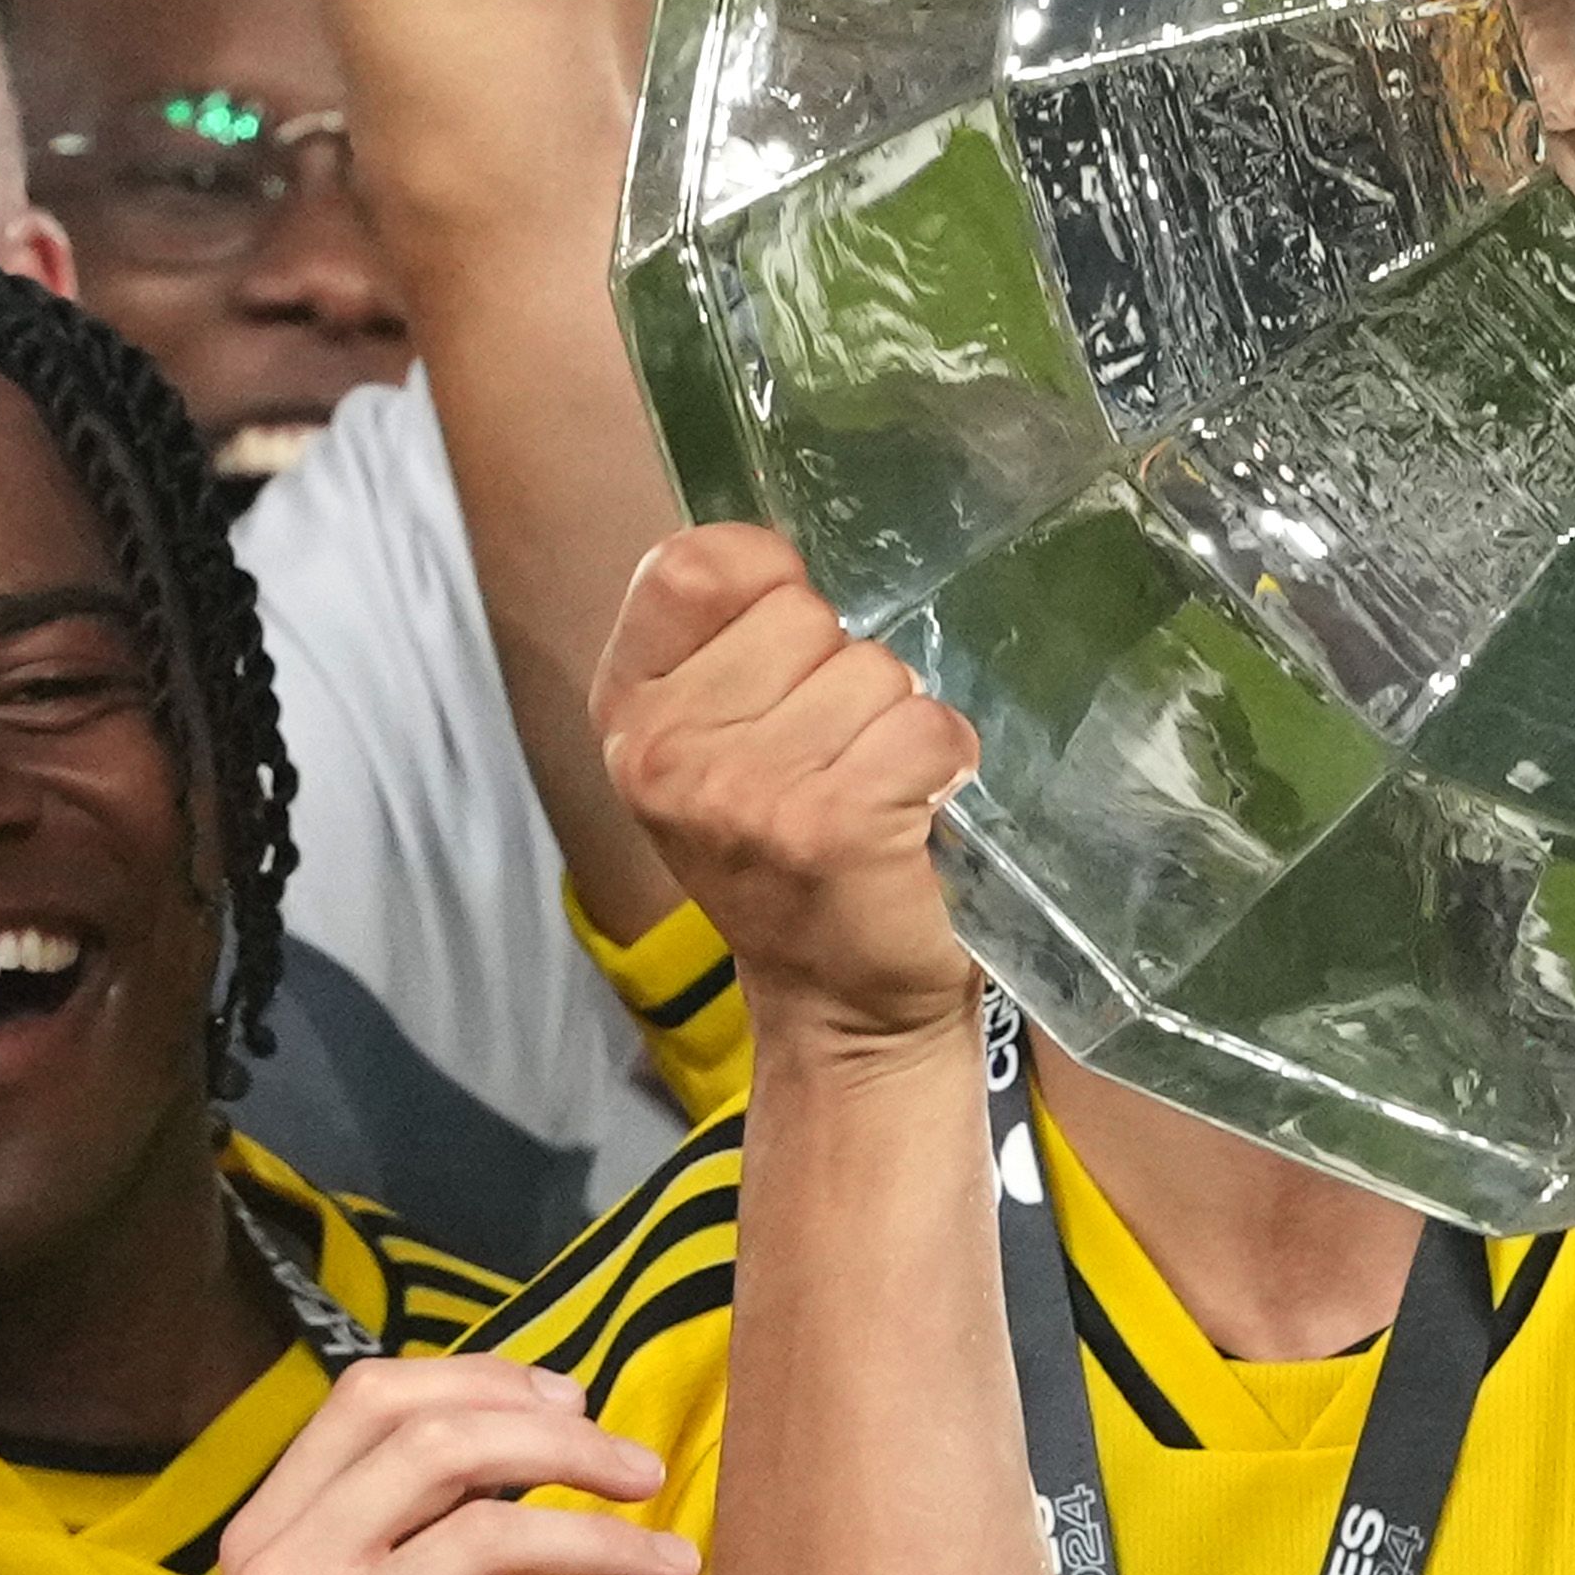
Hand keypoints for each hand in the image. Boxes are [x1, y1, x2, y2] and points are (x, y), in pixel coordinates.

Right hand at [198, 1352, 690, 1574]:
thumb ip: (396, 1554)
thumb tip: (520, 1462)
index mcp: (265, 1538)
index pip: (369, 1399)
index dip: (483, 1381)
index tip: (575, 1402)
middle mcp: (277, 1574)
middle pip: (436, 1443)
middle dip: (561, 1443)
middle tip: (646, 1470)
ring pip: (485, 1534)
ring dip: (603, 1539)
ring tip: (675, 1560)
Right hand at [594, 525, 978, 1039]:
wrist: (838, 1009)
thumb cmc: (790, 862)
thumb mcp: (714, 749)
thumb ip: (727, 651)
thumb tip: (791, 566)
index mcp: (629, 710)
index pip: (694, 565)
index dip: (768, 584)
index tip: (792, 653)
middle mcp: (666, 749)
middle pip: (802, 615)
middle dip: (845, 674)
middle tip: (837, 761)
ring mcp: (744, 790)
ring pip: (873, 671)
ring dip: (898, 725)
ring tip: (874, 795)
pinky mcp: (830, 825)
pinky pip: (927, 727)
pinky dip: (946, 761)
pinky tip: (915, 813)